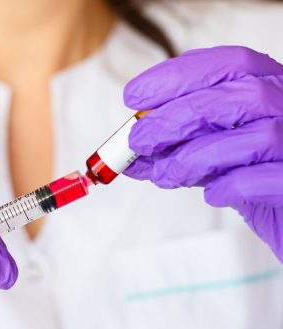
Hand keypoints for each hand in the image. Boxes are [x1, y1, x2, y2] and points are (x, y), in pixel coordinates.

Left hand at [123, 46, 282, 261]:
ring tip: (165, 175)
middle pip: (239, 95)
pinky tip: (211, 194)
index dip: (177, 76)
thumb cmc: (253, 180)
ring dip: (195, 156)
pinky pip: (267, 179)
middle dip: (176, 116)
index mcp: (271, 91)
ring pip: (257, 135)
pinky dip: (230, 186)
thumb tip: (130, 153)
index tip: (134, 96)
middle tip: (138, 141)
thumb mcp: (213, 158)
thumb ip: (179, 150)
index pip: (229, 63)